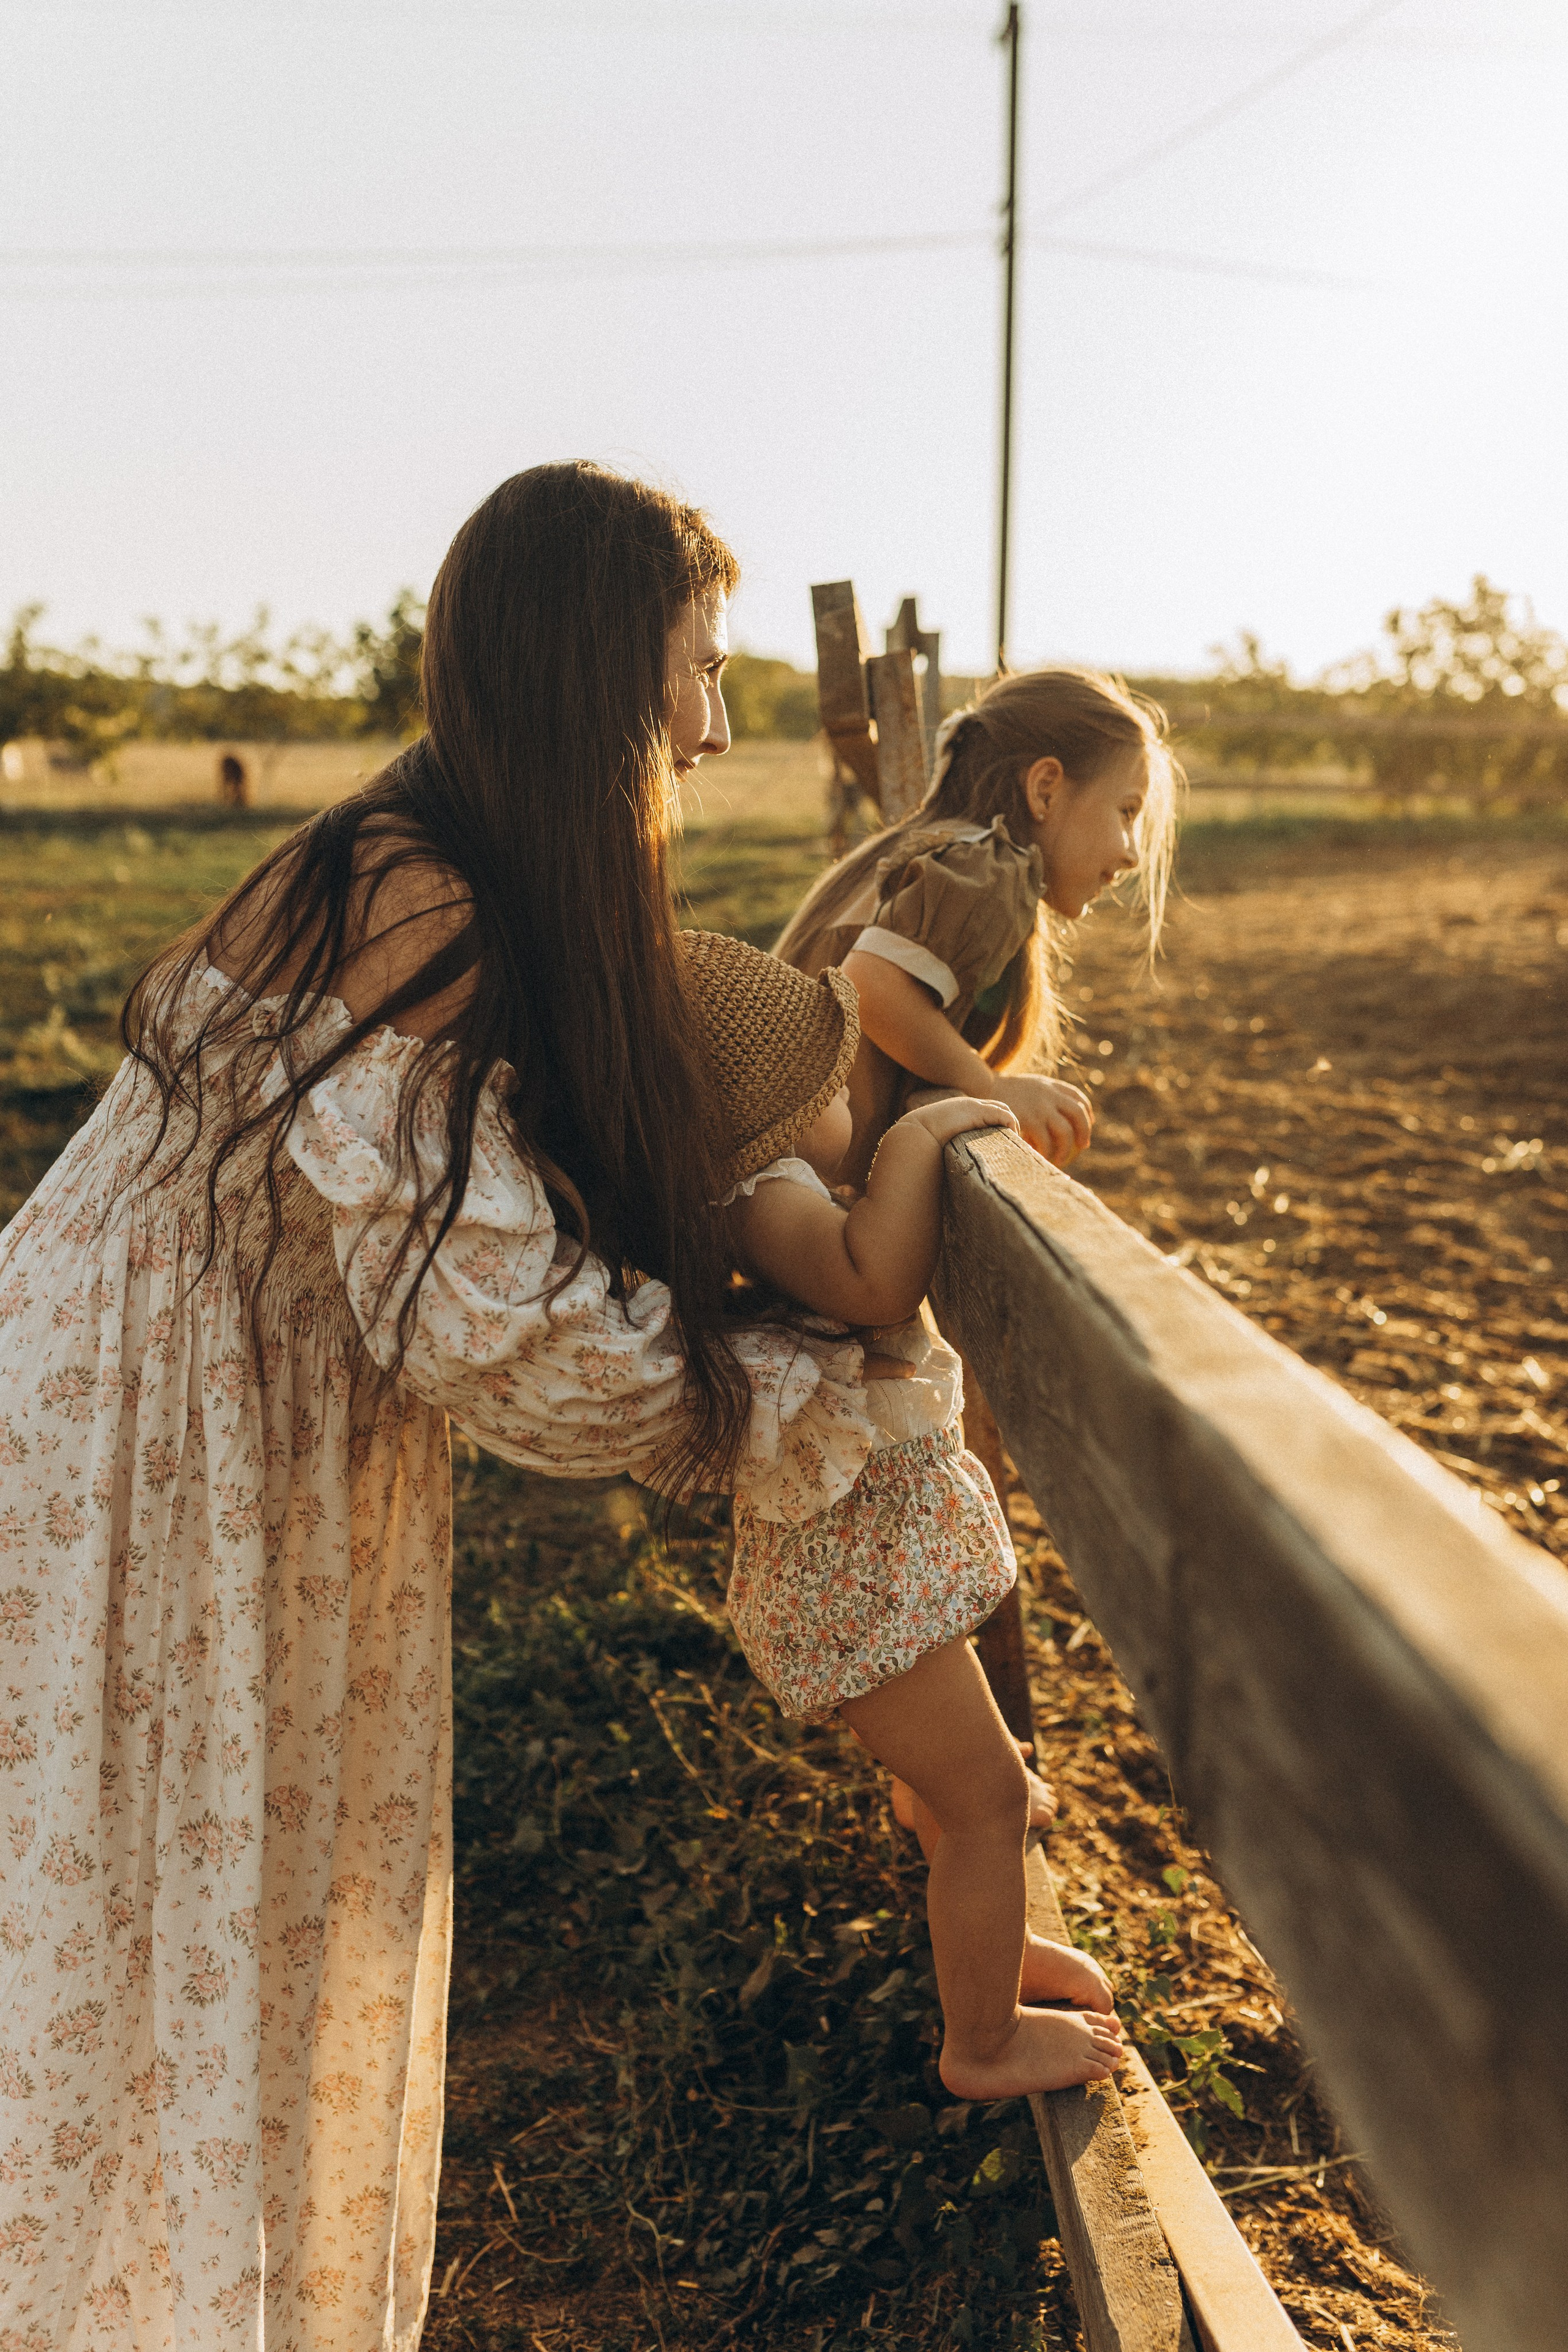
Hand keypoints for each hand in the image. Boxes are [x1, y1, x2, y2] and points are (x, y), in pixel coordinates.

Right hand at [901, 1095, 1019, 1149]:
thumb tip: (948, 1177)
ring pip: (1002, 1108)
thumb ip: (947, 1150)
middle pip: (997, 1106)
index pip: (984, 1111)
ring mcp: (971, 1105)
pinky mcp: (976, 1110)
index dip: (996, 1123)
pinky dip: (1010, 1123)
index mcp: (957, 1112)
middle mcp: (966, 1105)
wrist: (914, 1135)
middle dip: (1007, 1121)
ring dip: (1011, 1124)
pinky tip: (1012, 1136)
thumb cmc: (921, 1145)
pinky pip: (1002, 1114)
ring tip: (1014, 1142)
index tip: (1001, 1140)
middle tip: (1013, 1140)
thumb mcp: (938, 1146)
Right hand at [992, 1074, 1091, 1165]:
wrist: (983, 1087)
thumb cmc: (1004, 1091)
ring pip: (1064, 1132)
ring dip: (1065, 1149)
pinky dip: (1046, 1153)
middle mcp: (1049, 1094)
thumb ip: (1046, 1094)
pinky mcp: (1028, 1119)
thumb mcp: (1030, 1085)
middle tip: (1083, 1146)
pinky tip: (1042, 1158)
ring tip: (1060, 1159)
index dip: (1087, 1112)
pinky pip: (1044, 1141)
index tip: (1089, 1124)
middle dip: (1084, 1131)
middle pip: (1077, 1114)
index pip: (1078, 1098)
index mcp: (1051, 1085)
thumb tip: (1062, 1113)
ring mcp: (1040, 1107)